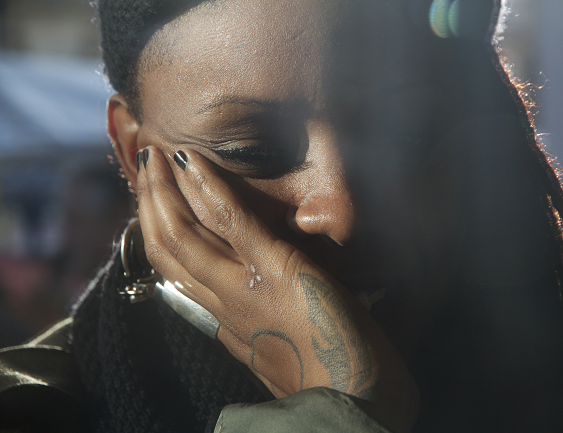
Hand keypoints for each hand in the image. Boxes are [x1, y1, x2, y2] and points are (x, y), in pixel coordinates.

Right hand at [136, 146, 418, 431]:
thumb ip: (253, 334)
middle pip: (169, 251)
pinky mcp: (277, 270)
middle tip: (145, 168)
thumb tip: (229, 321)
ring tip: (154, 156)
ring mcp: (245, 287)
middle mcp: (225, 306)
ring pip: (183, 235)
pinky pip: (230, 222)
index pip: (178, 276)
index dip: (160, 238)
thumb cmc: (333, 382)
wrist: (357, 405)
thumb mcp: (280, 358)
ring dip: (164, 191)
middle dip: (150, 206)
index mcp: (228, 325)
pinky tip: (190, 162)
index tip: (153, 209)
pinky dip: (207, 188)